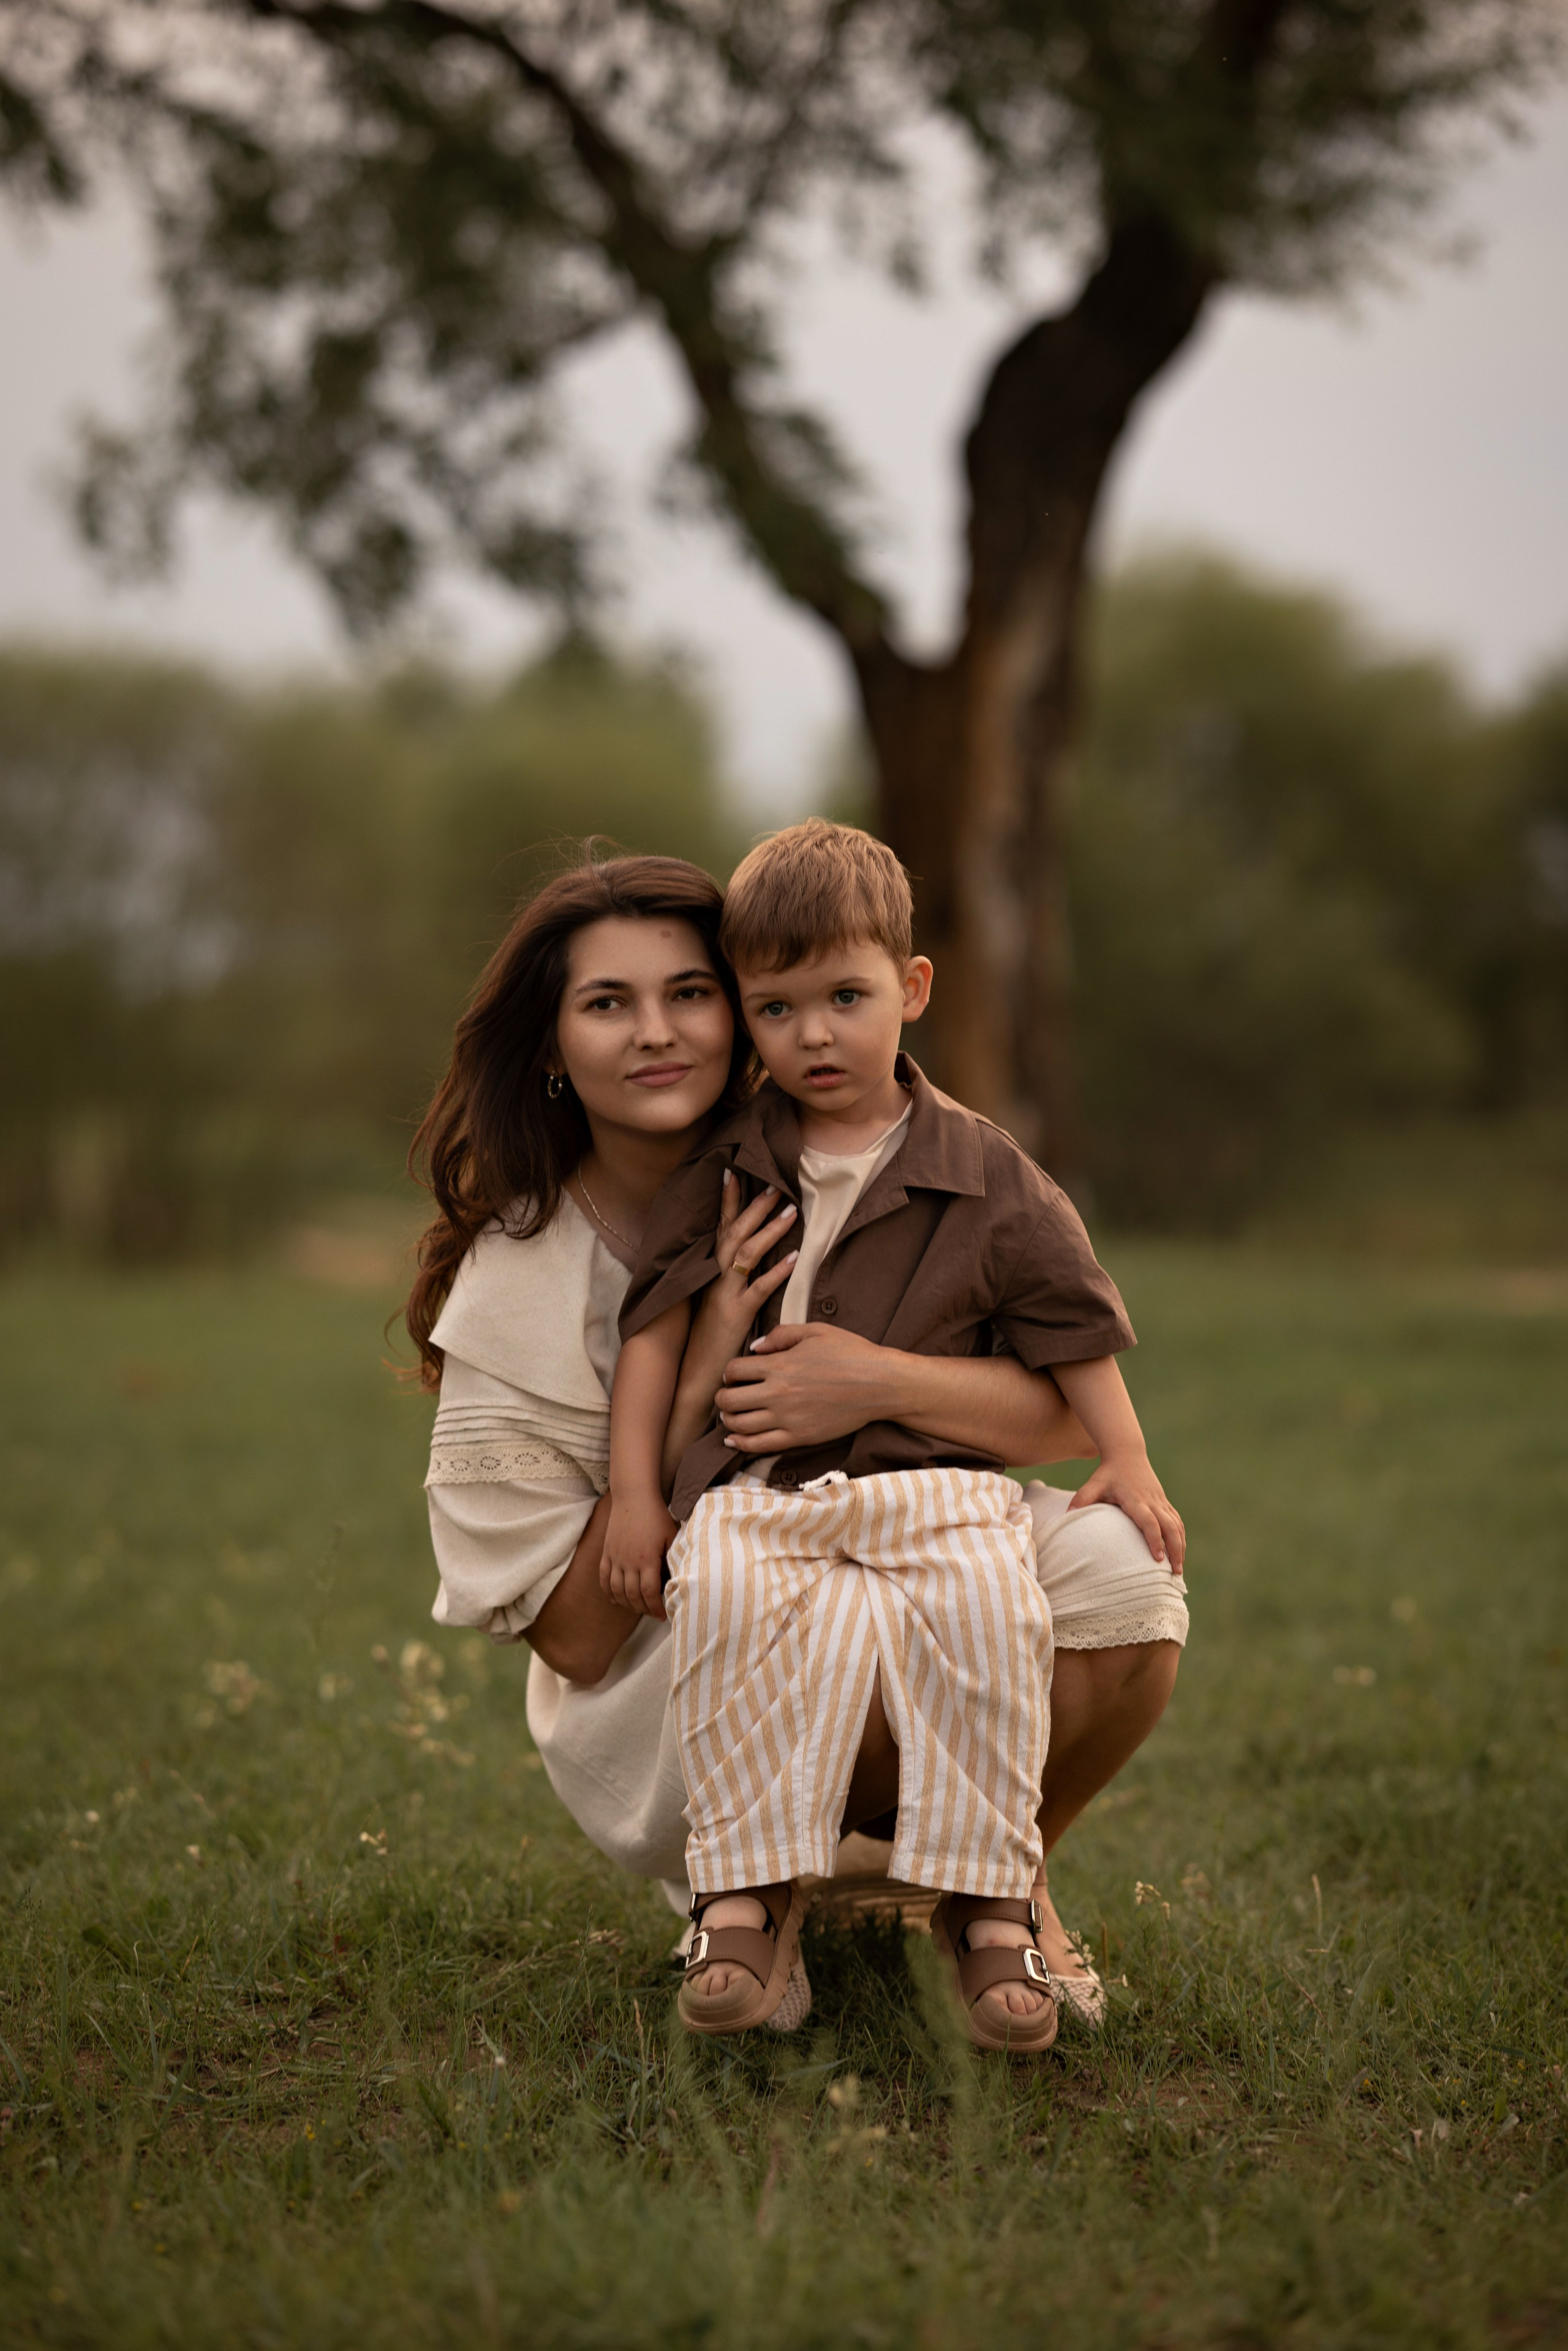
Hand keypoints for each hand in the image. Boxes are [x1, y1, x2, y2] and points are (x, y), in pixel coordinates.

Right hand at [600, 1491, 674, 1618]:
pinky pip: (603, 1578)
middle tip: (652, 1613)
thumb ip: (673, 1558)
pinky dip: (608, 1592)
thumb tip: (679, 1578)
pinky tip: (616, 1600)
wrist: (634, 1497)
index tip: (663, 1615)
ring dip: (626, 1603)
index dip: (656, 1607)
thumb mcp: (671, 1536)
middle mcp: (629, 1561)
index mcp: (647, 1559)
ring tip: (637, 1608)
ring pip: (616, 1590)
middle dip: (643, 1609)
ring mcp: (615, 1557)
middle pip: (632, 1595)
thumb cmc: (657, 1515)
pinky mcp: (606, 1552)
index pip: (649, 1593)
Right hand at [689, 1173, 798, 1354]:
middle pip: (735, 1233)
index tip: (734, 1173)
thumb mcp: (713, 1301)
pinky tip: (794, 1258)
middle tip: (776, 1184)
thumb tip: (746, 1256)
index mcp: (708, 1271)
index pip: (719, 1228)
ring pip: (747, 1254)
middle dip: (755, 1207)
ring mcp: (724, 1294)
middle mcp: (714, 1277)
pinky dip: (777, 1271)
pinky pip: (760, 1288)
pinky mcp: (736, 1314)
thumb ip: (727, 1278)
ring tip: (791, 1211)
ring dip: (770, 1230)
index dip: (726, 1201)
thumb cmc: (708, 1337)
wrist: (695, 1372)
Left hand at [717, 1321, 898, 1451]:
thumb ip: (781, 1335)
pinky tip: (734, 1440)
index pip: (733, 1370)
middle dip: (723, 1396)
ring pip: (739, 1425)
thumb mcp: (816, 1331)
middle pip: (729, 1399)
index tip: (735, 1373)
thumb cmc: (851, 1353)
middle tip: (729, 1394)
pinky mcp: (799, 1438)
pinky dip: (740, 1444)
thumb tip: (755, 1347)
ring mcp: (787, 1419)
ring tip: (732, 1415)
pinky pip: (759, 1446)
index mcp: (779, 1365)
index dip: (729, 1371)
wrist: (880, 1384)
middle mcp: (778, 1394)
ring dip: (729, 1419)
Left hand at [1067, 1447, 1185, 1570]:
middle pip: (1170, 1528)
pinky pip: (1177, 1521)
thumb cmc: (1108, 1473)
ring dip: (1180, 1547)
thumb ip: (1082, 1498)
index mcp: (1136, 1500)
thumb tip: (1066, 1514)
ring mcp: (1160, 1502)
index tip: (1158, 1559)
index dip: (1154, 1540)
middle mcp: (1152, 1502)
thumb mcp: (1094, 1484)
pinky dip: (1181, 1537)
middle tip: (1175, 1573)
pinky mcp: (1164, 1502)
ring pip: (1177, 1526)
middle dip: (1175, 1550)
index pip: (1149, 1522)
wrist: (1126, 1453)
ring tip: (1178, 1570)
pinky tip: (1179, 1551)